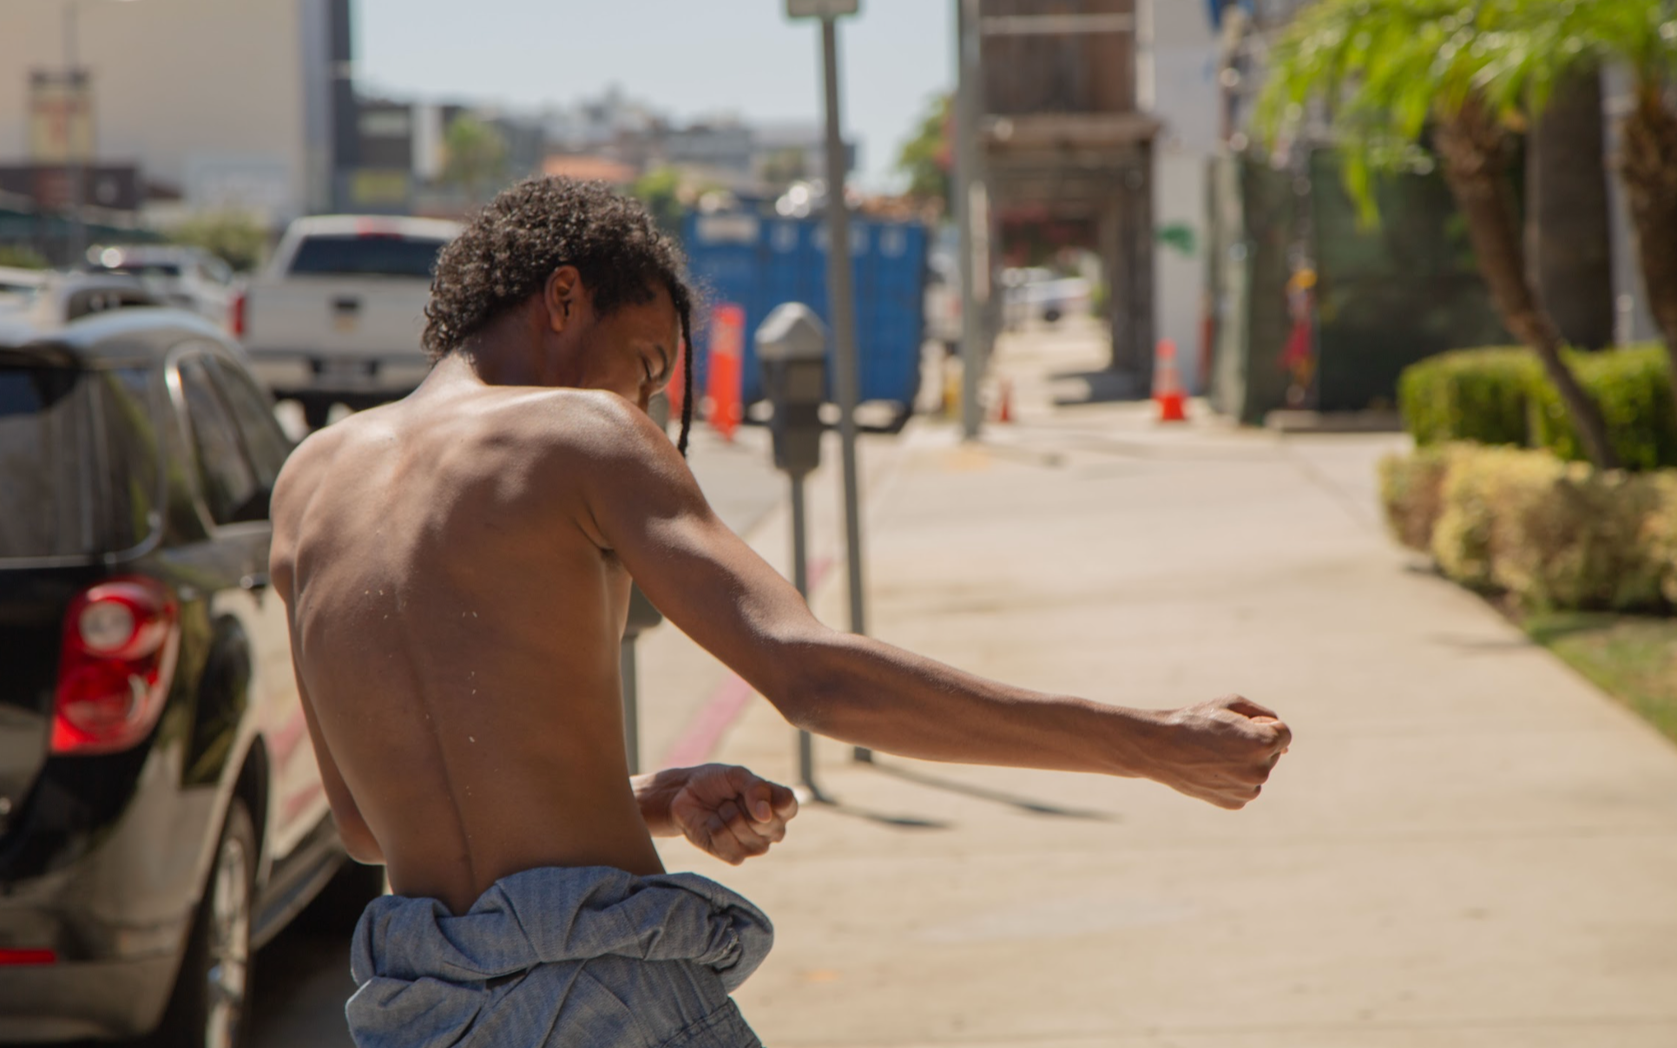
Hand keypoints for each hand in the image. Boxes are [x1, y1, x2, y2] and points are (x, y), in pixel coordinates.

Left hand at [665, 764, 799, 864]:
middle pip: (767, 822)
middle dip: (742, 805)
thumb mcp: (736, 775)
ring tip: (721, 810)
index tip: (751, 788)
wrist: (685, 795)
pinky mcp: (736, 857)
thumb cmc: (715, 782)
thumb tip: (765, 816)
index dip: (770, 798)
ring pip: (744, 832)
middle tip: (732, 798)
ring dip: (725, 815)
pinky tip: (713, 824)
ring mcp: (756, 846)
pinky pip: (727, 843)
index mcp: (778, 805)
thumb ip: (756, 789)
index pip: (788, 804)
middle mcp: (772, 829)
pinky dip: (714, 828)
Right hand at [1144, 695, 1290, 809]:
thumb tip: (1285, 745)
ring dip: (1243, 762)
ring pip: (1257, 771)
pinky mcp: (1235, 803)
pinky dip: (1232, 779)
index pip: (1283, 734)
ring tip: (1213, 754)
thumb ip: (1265, 717)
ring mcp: (1247, 790)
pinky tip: (1211, 769)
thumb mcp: (1231, 703)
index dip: (1261, 725)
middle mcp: (1260, 771)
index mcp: (1263, 744)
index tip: (1237, 725)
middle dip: (1253, 744)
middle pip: (1271, 754)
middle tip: (1220, 739)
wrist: (1160, 747)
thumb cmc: (1196, 720)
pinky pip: (1244, 788)